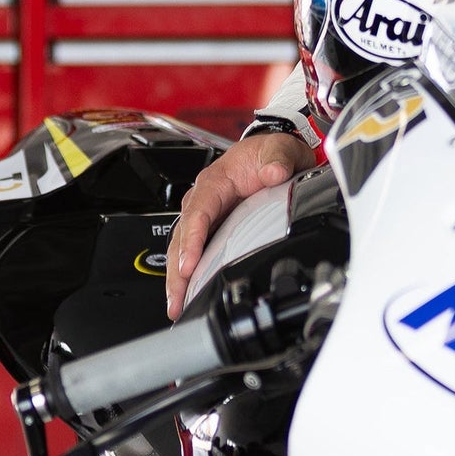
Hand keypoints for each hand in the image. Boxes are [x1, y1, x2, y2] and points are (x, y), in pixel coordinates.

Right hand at [165, 132, 316, 319]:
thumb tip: (275, 172)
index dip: (191, 240)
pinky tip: (187, 294)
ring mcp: (207, 215)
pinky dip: (188, 273)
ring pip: (183, 248)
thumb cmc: (271, 151)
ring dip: (178, 278)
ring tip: (176, 306)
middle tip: (175, 301)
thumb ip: (277, 160)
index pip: (197, 213)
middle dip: (176, 271)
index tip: (188, 265)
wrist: (276, 153)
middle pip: (182, 237)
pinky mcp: (213, 227)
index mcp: (215, 182)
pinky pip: (195, 251)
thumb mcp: (279, 149)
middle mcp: (204, 199)